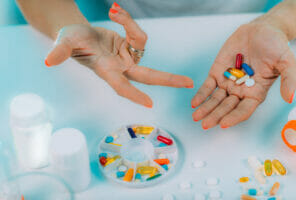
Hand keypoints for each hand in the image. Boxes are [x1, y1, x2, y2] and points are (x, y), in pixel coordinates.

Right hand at [45, 3, 192, 107]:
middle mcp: (121, 67)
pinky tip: (116, 12)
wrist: (78, 34)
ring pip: (140, 40)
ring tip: (113, 10)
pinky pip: (138, 32)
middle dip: (168, 80)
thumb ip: (60, 52)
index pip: (122, 86)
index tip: (149, 103)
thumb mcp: (64, 43)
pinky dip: (129, 20)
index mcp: (107, 71)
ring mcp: (128, 56)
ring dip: (128, 22)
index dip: (133, 94)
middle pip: (148, 75)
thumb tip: (49, 61)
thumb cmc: (70, 41)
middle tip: (189, 83)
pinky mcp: (131, 45)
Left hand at [191, 22, 295, 128]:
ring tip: (196, 116)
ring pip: (215, 99)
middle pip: (226, 107)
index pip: (244, 109)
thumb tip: (290, 98)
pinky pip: (208, 86)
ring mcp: (228, 82)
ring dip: (206, 108)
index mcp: (256, 93)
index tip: (224, 124)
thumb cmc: (276, 46)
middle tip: (205, 124)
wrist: (262, 30)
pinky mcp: (217, 72)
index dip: (234, 117)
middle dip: (215, 116)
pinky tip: (194, 103)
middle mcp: (240, 91)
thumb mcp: (286, 62)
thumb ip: (288, 80)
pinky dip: (201, 94)